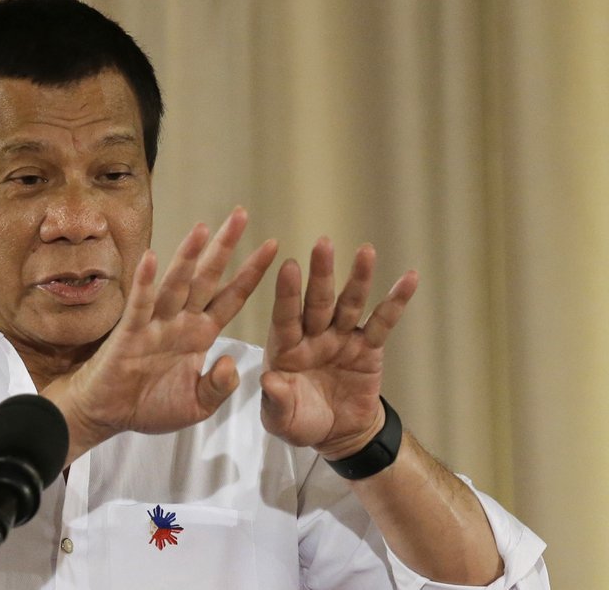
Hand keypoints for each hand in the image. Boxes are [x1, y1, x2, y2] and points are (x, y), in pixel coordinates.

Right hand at [45, 207, 277, 458]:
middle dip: (225, 246)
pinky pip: (140, 305)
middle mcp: (181, 321)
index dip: (251, 273)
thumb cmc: (151, 405)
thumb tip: (230, 361)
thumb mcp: (197, 404)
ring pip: (176, 284)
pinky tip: (152, 258)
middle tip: (241, 213)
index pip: (231, 297)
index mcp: (201, 334)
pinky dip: (145, 282)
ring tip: (203, 228)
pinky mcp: (130, 333)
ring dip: (189, 256)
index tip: (273, 246)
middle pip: (207, 278)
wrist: (109, 416)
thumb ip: (219, 387)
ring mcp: (155, 324)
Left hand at [260, 239, 417, 459]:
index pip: (285, 317)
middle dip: (321, 273)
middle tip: (323, 243)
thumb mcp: (282, 421)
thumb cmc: (301, 422)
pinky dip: (396, 302)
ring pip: (350, 303)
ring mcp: (341, 338)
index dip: (288, 293)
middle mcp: (313, 336)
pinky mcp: (368, 347)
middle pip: (318, 300)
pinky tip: (409, 279)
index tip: (289, 266)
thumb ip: (275, 401)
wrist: (337, 434)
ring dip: (358, 278)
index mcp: (286, 349)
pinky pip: (383, 323)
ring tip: (366, 251)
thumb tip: (269, 379)